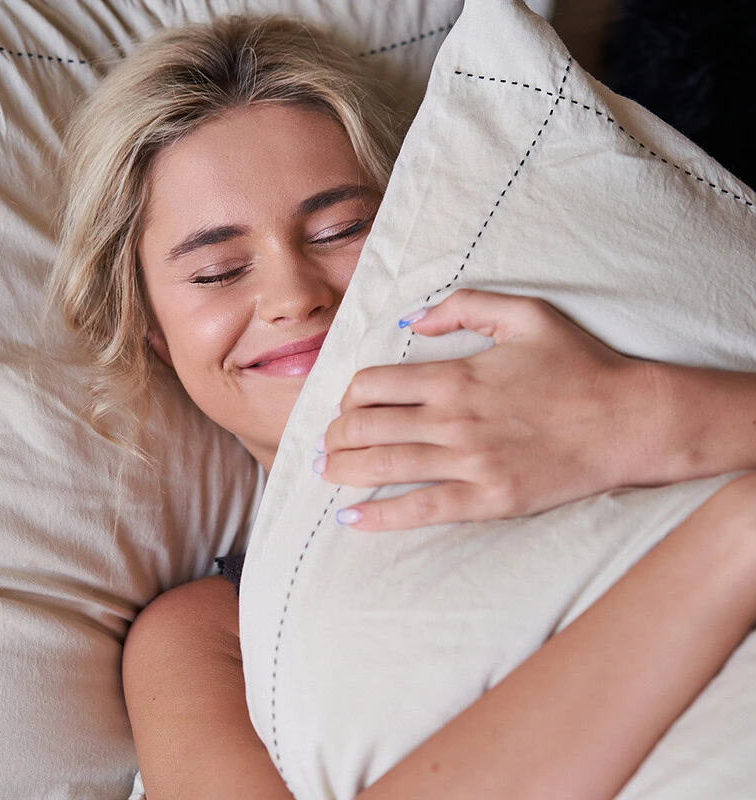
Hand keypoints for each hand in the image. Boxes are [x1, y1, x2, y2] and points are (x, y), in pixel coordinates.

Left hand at [318, 289, 659, 529]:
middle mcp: (453, 419)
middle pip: (366, 426)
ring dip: (343, 470)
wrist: (629, 421)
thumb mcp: (525, 314)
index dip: (349, 395)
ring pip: (384, 466)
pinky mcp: (487, 499)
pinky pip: (420, 509)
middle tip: (327, 442)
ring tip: (325, 472)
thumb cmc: (579, 366)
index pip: (374, 384)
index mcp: (457, 375)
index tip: (348, 404)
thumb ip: (464, 305)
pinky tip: (351, 519)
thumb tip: (414, 321)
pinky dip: (380, 515)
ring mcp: (469, 462)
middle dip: (336, 434)